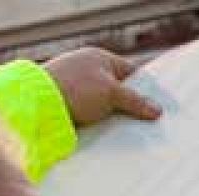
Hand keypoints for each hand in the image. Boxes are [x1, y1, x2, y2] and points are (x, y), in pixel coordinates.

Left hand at [43, 48, 160, 126]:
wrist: (38, 103)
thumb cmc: (76, 89)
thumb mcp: (112, 93)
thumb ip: (136, 101)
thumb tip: (157, 110)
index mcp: (99, 58)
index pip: (132, 72)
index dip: (147, 89)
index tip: (161, 106)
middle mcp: (88, 70)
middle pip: (120, 90)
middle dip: (133, 106)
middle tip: (151, 122)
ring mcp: (78, 86)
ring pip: (107, 104)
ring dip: (117, 116)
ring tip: (134, 132)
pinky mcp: (70, 103)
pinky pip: (94, 114)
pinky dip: (103, 122)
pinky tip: (112, 134)